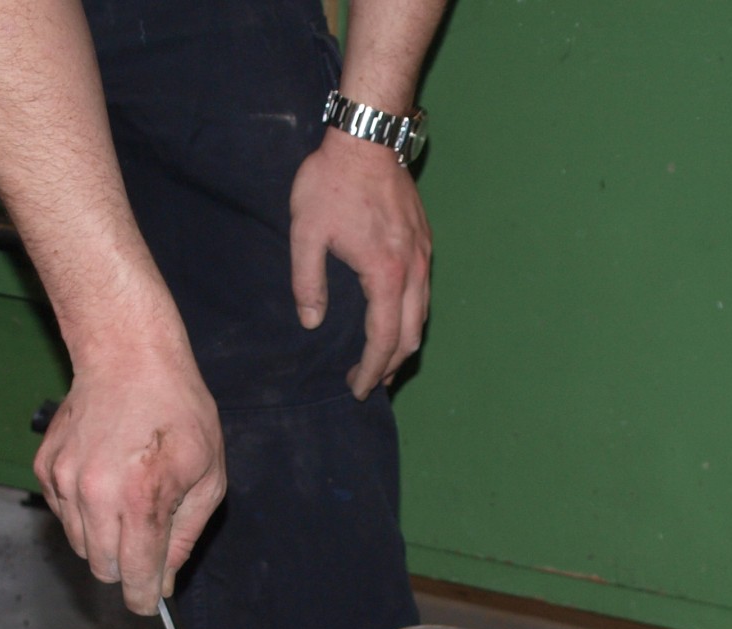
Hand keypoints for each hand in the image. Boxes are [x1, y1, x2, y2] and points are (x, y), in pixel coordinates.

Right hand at [34, 319, 226, 614]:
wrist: (127, 354)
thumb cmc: (178, 411)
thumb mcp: (207, 475)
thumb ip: (185, 534)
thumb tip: (164, 578)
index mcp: (140, 500)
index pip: (134, 576)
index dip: (142, 598)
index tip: (147, 602)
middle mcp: (94, 495)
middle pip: (103, 568)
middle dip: (127, 568)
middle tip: (148, 544)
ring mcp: (63, 481)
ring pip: (80, 545)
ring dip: (104, 541)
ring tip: (128, 503)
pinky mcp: (45, 468)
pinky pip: (63, 514)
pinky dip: (83, 513)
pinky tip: (106, 482)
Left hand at [289, 129, 432, 397]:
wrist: (367, 136)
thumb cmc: (331, 181)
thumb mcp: (306, 233)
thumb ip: (307, 282)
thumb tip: (311, 321)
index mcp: (385, 274)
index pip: (383, 340)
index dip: (372, 371)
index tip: (359, 389)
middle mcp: (413, 271)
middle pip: (410, 337)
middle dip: (390, 367)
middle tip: (368, 383)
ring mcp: (423, 257)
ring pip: (421, 318)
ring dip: (402, 345)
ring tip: (382, 361)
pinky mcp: (424, 243)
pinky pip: (423, 295)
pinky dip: (410, 319)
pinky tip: (392, 320)